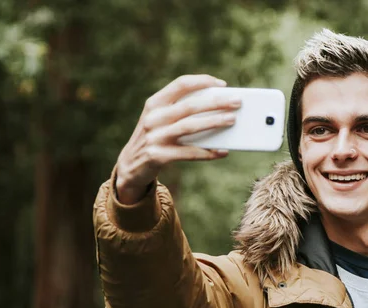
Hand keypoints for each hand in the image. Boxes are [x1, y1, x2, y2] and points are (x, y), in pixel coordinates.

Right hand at [115, 74, 240, 203]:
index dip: (203, 81)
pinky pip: (188, 153)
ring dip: (214, 122)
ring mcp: (154, 137)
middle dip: (216, 102)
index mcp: (154, 103)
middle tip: (237, 102)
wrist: (130, 166)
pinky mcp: (158, 156)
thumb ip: (181, 111)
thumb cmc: (155, 138)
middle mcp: (153, 117)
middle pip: (190, 105)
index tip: (222, 84)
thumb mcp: (160, 120)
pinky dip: (207, 152)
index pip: (181, 84)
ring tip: (232, 120)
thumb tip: (219, 109)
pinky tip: (222, 151)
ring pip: (190, 126)